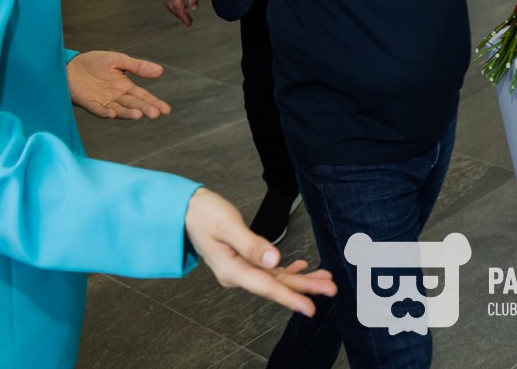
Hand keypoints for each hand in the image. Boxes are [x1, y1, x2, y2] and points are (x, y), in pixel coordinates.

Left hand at [67, 51, 171, 119]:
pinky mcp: (87, 102)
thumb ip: (137, 66)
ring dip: (127, 113)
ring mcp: (102, 100)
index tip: (166, 110)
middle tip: (155, 114)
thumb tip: (160, 71)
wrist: (69, 64)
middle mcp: (116, 96)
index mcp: (125, 86)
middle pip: (133, 104)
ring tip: (138, 115)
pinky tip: (112, 114)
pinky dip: (104, 112)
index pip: (143, 96)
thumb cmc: (94, 62)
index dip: (154, 103)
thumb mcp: (118, 60)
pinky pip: (97, 109)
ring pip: (118, 109)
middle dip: (144, 109)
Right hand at [161, 0, 199, 26]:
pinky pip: (167, 0)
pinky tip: (180, 5)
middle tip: (189, 21)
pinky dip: (173, 5)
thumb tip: (194, 9)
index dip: (184, 18)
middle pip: (173, 9)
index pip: (179, 10)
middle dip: (180, 16)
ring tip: (185, 14)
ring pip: (169, 5)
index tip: (189, 24)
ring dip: (176, 11)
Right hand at [185, 188, 335, 315]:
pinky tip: (302, 267)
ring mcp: (239, 268)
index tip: (310, 307)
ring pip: (275, 278)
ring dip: (299, 278)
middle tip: (330, 288)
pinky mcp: (243, 260)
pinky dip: (286, 269)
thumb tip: (274, 261)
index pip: (266, 287)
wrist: (185, 210)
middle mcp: (236, 274)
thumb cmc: (203, 215)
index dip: (290, 297)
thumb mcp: (228, 226)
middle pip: (275, 284)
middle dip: (304, 287)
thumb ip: (251, 244)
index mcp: (231, 270)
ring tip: (324, 278)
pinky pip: (268, 270)